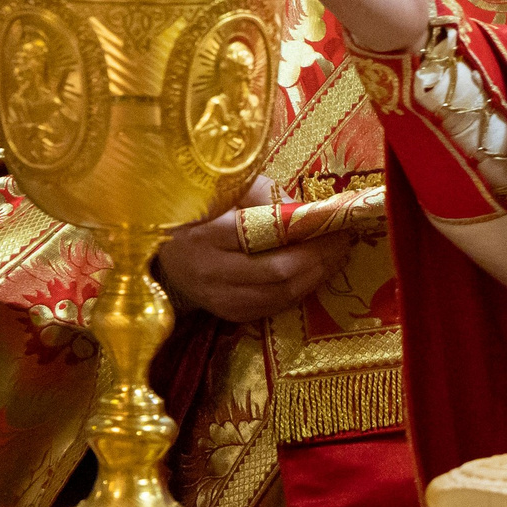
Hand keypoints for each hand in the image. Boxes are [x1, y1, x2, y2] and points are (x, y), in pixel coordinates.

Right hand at [156, 177, 354, 324]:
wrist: (163, 256)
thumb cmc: (198, 214)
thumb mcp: (225, 192)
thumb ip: (265, 197)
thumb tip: (309, 210)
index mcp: (205, 235)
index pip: (264, 239)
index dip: (306, 233)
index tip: (334, 221)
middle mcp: (210, 273)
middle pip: (278, 273)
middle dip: (318, 258)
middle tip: (343, 240)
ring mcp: (218, 300)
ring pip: (280, 295)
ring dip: (316, 277)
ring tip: (337, 256)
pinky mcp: (228, 315)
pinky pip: (273, 307)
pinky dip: (300, 291)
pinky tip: (316, 274)